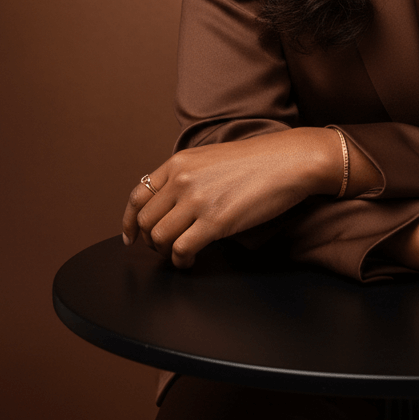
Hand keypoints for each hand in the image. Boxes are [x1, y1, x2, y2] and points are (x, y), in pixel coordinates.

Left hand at [122, 129, 336, 267]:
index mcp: (180, 162)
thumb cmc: (259, 160)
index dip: (130, 220)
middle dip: (150, 240)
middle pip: (145, 221)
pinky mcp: (214, 222)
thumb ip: (188, 175)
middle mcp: (183, 180)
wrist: (289, 161)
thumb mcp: (213, 158)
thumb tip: (171, 203)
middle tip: (165, 247)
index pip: (138, 195)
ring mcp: (197, 201)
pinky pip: (181, 250)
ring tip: (181, 254)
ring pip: (159, 238)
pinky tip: (191, 261)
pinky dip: (181, 261)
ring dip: (166, 252)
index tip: (131, 236)